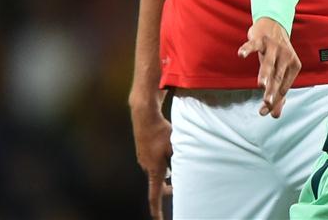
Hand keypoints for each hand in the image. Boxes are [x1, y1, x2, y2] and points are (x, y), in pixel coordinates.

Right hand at [131, 101, 172, 219]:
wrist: (145, 116)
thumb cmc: (161, 131)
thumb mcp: (175, 146)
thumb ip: (180, 158)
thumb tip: (185, 167)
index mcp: (154, 169)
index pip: (154, 195)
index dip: (157, 210)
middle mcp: (146, 167)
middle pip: (157, 184)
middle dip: (167, 188)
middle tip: (177, 188)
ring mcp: (143, 159)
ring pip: (156, 171)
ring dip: (166, 171)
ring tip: (175, 164)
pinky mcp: (143, 151)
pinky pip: (153, 162)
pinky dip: (161, 162)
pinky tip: (167, 151)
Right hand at [238, 17, 301, 117]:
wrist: (275, 25)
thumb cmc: (277, 54)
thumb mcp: (280, 72)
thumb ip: (278, 93)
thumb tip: (275, 115)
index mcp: (294, 66)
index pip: (283, 87)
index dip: (274, 100)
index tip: (263, 111)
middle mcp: (286, 56)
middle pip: (278, 76)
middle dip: (272, 91)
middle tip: (267, 104)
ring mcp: (274, 47)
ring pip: (269, 62)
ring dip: (265, 73)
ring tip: (261, 85)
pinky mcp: (261, 38)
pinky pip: (254, 44)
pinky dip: (247, 48)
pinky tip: (241, 54)